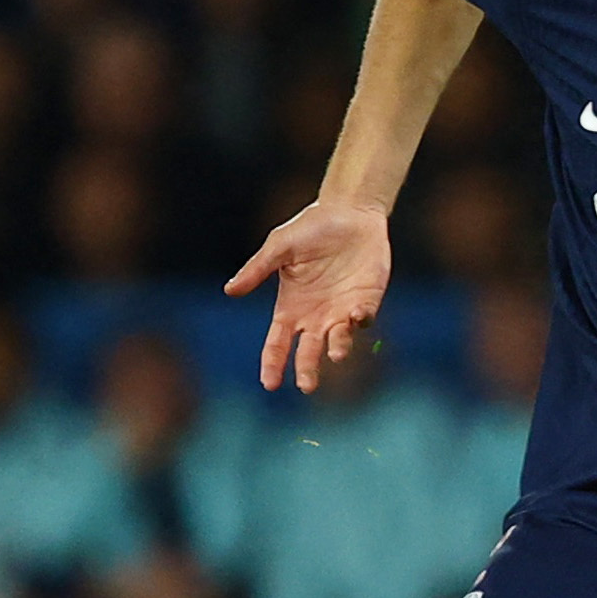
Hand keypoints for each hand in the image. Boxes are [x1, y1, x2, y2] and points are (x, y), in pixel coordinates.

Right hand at [225, 197, 392, 395]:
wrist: (348, 212)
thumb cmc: (310, 229)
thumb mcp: (279, 247)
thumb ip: (257, 270)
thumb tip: (230, 291)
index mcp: (290, 308)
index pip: (277, 343)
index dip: (273, 364)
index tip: (269, 383)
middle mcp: (315, 316)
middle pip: (308, 352)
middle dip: (307, 369)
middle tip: (307, 385)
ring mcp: (341, 311)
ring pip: (338, 340)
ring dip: (337, 348)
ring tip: (335, 354)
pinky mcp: (366, 300)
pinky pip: (364, 318)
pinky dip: (360, 320)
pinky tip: (355, 315)